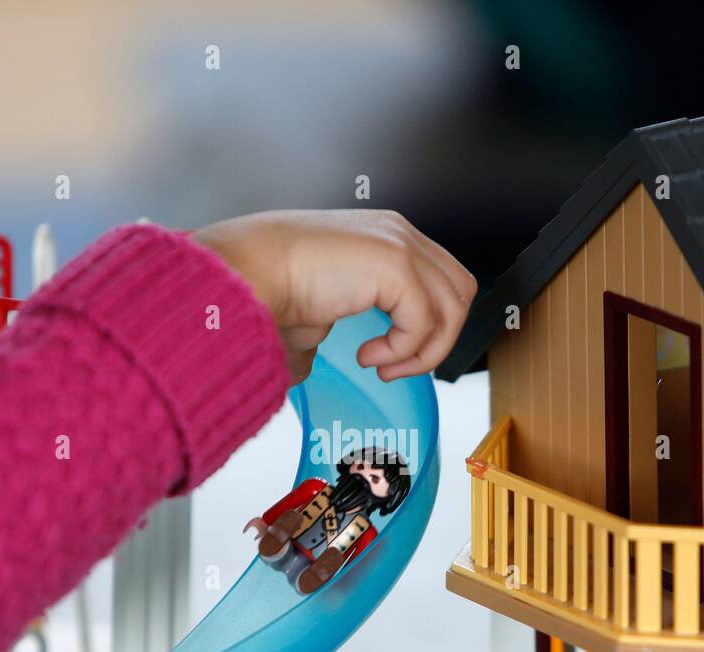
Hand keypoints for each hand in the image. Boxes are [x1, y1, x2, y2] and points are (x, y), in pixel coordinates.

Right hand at [193, 210, 476, 383]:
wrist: (243, 275)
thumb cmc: (261, 288)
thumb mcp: (310, 312)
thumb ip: (328, 329)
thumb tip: (308, 365)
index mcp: (383, 238)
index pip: (440, 280)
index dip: (429, 325)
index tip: (393, 356)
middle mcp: (398, 234)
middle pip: (460, 291)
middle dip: (437, 339)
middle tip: (395, 366)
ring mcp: (400, 245)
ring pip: (453, 307)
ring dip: (423, 351)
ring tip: (382, 366)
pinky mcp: (396, 265)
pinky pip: (424, 322)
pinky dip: (402, 351)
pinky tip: (367, 357)